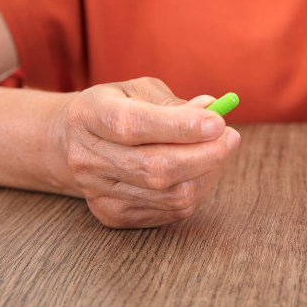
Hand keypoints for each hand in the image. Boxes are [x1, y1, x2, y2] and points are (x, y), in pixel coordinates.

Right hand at [61, 77, 239, 227]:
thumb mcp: (139, 91)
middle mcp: (87, 158)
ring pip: (170, 195)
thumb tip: (212, 111)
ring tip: (215, 151)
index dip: (180, 126)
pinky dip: (196, 190)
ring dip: (206, 173)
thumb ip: (175, 103)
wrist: (76, 144)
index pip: (133, 125)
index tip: (218, 122)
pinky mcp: (113, 216)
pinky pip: (171, 211)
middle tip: (231, 138)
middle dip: (205, 155)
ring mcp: (98, 192)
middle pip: (155, 168)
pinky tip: (197, 171)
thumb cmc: (118, 108)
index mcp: (89, 115)